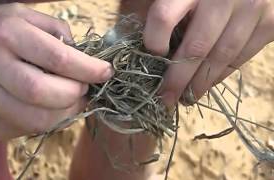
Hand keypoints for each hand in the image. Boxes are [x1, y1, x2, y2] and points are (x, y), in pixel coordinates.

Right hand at [0, 3, 112, 141]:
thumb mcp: (12, 16)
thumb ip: (50, 28)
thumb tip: (82, 52)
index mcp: (6, 34)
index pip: (60, 58)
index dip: (88, 69)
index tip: (105, 73)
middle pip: (50, 94)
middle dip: (76, 95)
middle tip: (83, 89)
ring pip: (39, 119)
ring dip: (65, 114)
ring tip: (70, 101)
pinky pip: (23, 129)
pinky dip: (44, 121)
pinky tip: (45, 108)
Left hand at [144, 0, 273, 105]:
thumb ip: (157, 4)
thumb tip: (133, 34)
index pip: (164, 17)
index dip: (154, 41)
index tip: (150, 56)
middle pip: (195, 47)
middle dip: (177, 80)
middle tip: (165, 100)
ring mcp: (251, 8)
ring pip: (221, 57)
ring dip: (200, 84)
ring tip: (186, 98)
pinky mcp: (271, 22)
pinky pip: (242, 57)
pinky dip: (222, 74)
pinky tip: (208, 82)